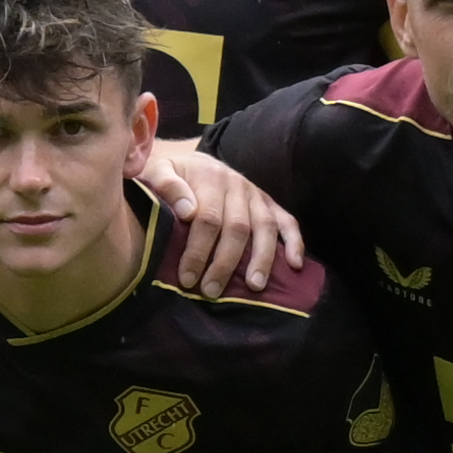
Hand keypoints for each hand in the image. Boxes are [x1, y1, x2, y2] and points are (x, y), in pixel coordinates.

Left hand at [144, 137, 294, 291]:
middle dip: (224, 263)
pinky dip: (295, 242)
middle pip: (236, 228)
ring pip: (264, 227)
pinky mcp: (269, 203)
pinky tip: (295, 265)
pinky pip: (287, 221)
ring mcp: (255, 195)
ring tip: (254, 286)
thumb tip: (187, 211)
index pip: (207, 219)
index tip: (187, 278)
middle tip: (211, 291)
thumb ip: (165, 185)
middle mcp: (237, 185)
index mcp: (210, 177)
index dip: (198, 251)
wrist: (193, 161)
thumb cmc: (171, 175)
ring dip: (261, 258)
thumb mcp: (157, 171)